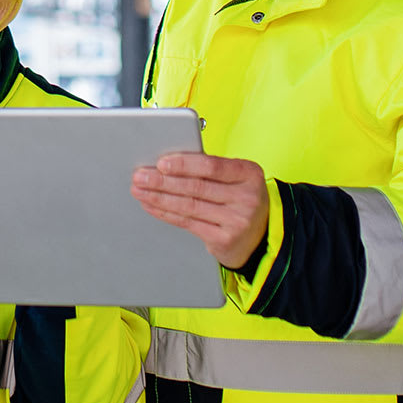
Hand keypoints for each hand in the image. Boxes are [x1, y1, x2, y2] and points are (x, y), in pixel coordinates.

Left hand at [131, 152, 269, 268]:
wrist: (263, 235)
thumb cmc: (241, 199)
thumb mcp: (237, 179)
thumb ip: (209, 170)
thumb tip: (167, 164)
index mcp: (249, 174)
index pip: (212, 166)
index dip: (184, 164)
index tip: (161, 163)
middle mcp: (246, 198)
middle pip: (197, 187)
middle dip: (163, 181)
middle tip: (140, 176)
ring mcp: (237, 221)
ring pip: (189, 206)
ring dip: (159, 197)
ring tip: (140, 190)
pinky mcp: (224, 239)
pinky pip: (188, 223)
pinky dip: (166, 213)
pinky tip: (152, 206)